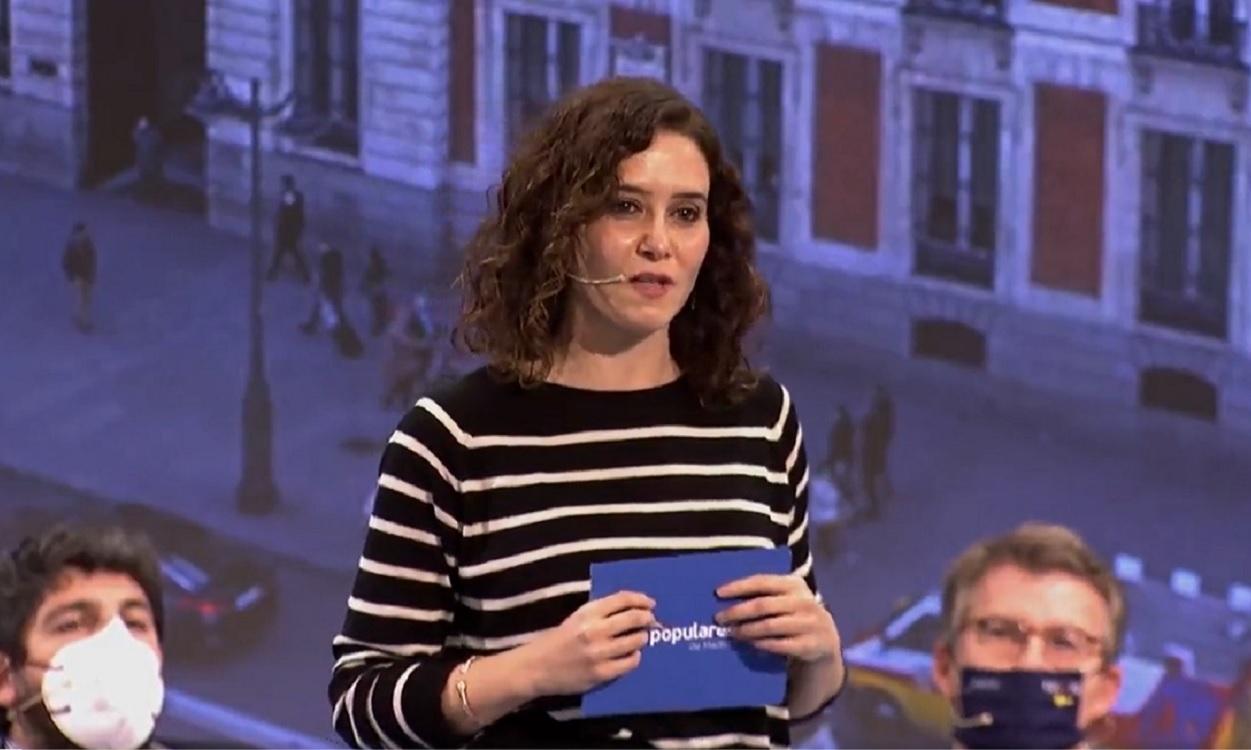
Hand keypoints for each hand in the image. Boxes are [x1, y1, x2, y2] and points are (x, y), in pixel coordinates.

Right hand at [519, 591, 656, 696]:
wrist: (537, 667)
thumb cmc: (558, 640)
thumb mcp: (576, 618)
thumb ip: (601, 612)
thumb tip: (632, 608)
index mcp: (587, 613)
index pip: (622, 599)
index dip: (640, 599)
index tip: (650, 602)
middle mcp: (594, 630)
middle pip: (633, 618)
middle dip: (647, 618)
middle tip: (652, 620)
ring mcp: (599, 653)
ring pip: (636, 641)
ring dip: (642, 638)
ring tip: (641, 638)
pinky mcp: (601, 673)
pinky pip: (630, 662)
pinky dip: (634, 657)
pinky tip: (631, 655)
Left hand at [715, 574, 839, 663]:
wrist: (824, 639)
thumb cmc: (794, 614)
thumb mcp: (786, 598)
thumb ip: (764, 594)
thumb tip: (726, 596)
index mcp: (794, 584)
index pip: (762, 581)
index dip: (739, 586)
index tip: (718, 593)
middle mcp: (804, 602)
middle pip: (763, 605)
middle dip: (738, 612)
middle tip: (719, 618)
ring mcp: (809, 624)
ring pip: (770, 626)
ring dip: (747, 630)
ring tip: (732, 632)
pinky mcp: (810, 645)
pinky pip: (780, 645)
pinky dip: (762, 644)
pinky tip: (750, 644)